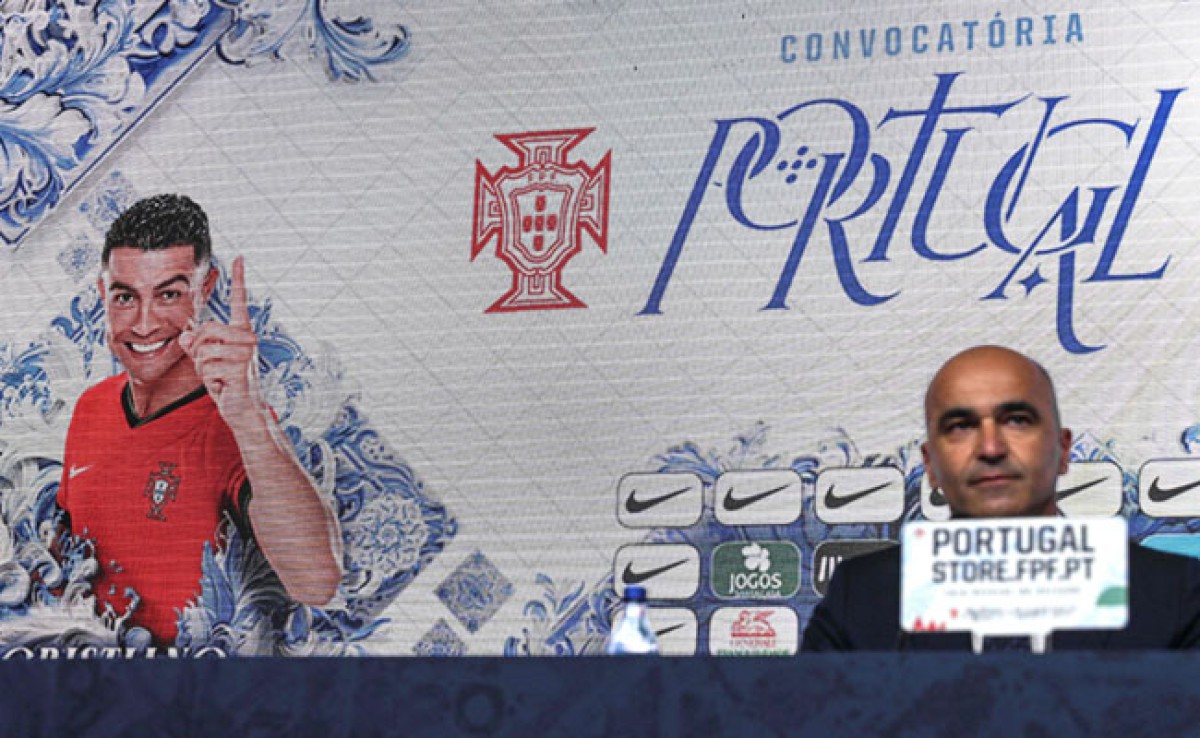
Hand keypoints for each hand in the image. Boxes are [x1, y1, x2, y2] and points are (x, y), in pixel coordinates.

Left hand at [178, 256, 261, 427]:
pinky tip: (222, 385)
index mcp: (242, 332)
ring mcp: (246, 353)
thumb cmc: (226, 383)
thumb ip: (194, 344)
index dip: (239, 279)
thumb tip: (184, 335)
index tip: (239, 257)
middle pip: (206, 329)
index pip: (240, 301)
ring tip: (217, 377)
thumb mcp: (206, 360)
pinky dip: (207, 379)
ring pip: (202, 349)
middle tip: (210, 366)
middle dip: (197, 349)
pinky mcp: (240, 368)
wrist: (242, 409)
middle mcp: (248, 338)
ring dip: (201, 367)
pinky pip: (206, 366)